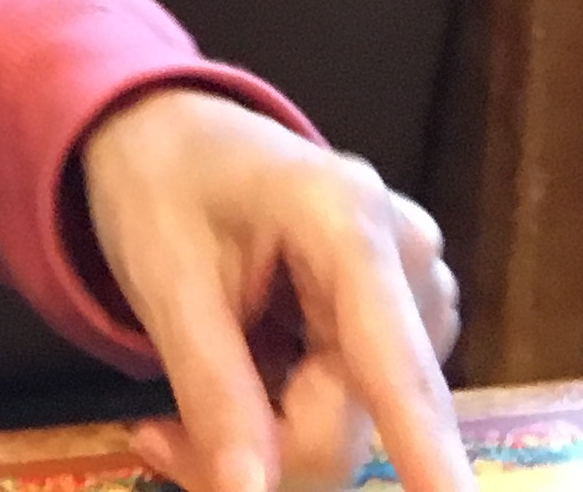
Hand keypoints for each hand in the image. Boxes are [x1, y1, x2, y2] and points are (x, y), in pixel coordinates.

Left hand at [79, 87, 464, 491]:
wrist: (171, 134)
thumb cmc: (162, 185)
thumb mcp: (163, 282)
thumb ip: (214, 391)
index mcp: (347, 221)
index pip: (393, 361)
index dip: (425, 449)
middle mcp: (408, 257)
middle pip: (356, 415)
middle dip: (263, 448)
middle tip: (157, 439)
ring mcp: (419, 291)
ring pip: (357, 424)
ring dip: (272, 438)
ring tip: (190, 393)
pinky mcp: (412, 323)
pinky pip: (361, 407)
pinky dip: (293, 415)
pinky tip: (243, 372)